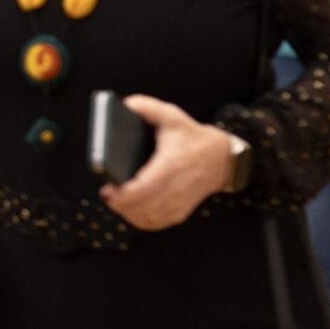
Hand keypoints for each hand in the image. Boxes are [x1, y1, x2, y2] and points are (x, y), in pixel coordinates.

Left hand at [99, 95, 231, 229]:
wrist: (221, 159)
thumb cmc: (193, 138)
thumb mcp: (173, 116)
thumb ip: (148, 107)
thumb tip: (126, 104)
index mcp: (172, 165)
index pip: (145, 188)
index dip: (123, 194)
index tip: (109, 190)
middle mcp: (177, 188)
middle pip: (143, 207)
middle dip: (120, 204)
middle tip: (108, 193)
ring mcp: (180, 204)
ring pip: (148, 219)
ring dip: (128, 213)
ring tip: (116, 200)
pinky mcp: (180, 213)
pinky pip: (155, 223)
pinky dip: (140, 219)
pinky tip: (130, 210)